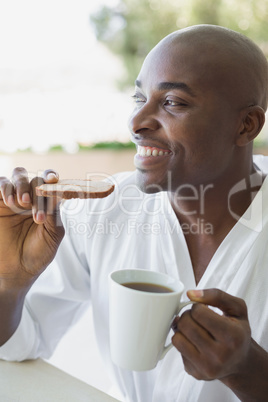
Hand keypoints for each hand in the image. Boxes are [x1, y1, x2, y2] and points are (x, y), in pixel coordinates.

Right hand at [0, 167, 64, 289]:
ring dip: (22, 185)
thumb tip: (56, 191)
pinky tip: (10, 203)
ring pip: (18, 176)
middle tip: (32, 204)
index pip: (51, 183)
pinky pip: (0, 184)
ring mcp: (14, 199)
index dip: (52, 176)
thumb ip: (54, 212)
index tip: (52, 179)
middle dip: (36, 188)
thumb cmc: (38, 253)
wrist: (17, 271)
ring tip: (22, 203)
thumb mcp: (52, 233)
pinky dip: (6, 188)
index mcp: (48, 204)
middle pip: (35, 178)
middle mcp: (32, 198)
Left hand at [172, 289, 250, 380]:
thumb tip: (190, 294)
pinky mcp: (196, 374)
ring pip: (177, 338)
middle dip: (187, 315)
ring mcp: (207, 367)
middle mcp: (221, 355)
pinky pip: (177, 350)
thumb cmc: (237, 330)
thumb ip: (216, 295)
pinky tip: (194, 342)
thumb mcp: (237, 308)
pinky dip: (183, 342)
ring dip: (182, 329)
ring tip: (194, 328)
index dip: (198, 306)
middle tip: (196, 317)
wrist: (241, 361)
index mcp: (233, 336)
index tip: (204, 309)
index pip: (198, 312)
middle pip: (185, 324)